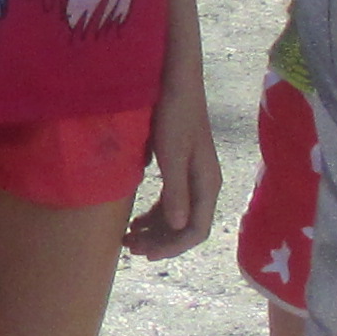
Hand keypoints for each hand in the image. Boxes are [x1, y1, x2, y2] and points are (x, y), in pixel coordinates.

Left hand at [125, 66, 223, 262]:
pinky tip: (136, 219)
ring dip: (155, 231)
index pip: (196, 230)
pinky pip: (171, 202)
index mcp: (207, 184)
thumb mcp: (173, 153)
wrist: (176, 81)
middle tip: (130, 247)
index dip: (173, 247)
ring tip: (129, 238)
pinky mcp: (181, 167)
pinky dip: (155, 215)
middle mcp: (204, 184)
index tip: (146, 254)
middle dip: (160, 242)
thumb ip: (176, 190)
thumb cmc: (174, 113)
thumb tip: (179, 228)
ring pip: (177, 216)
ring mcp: (193, 177)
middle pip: (186, 228)